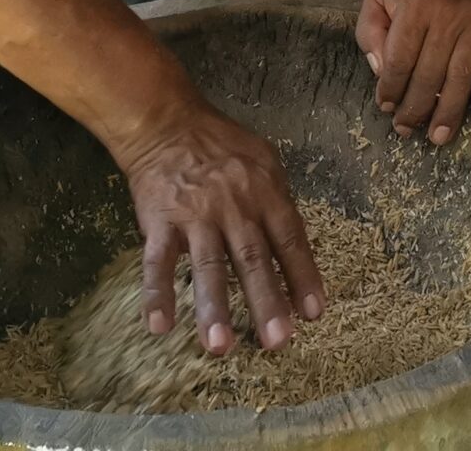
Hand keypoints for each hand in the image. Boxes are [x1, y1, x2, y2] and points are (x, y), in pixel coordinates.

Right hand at [113, 104, 322, 356]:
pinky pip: (157, 261)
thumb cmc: (221, 146)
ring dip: (213, 307)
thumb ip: (278, 203)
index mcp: (264, 192)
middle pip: (252, 258)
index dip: (302, 277)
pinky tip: (160, 325)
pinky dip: (157, 293)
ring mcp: (195, 215)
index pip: (289, 239)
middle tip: (277, 341)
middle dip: (266, 301)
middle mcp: (234, 206)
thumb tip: (295, 252)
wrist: (166, 123)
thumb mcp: (263, 162)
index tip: (313, 314)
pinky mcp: (160, 221)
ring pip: (207, 265)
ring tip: (220, 346)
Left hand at [356, 0, 470, 144]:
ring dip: (449, 110)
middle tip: (407, 129)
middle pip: (429, 73)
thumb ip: (370, 29)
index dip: (391, 88)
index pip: (399, 58)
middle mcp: (445, 13)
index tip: (387, 107)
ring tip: (439, 136)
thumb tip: (380, 70)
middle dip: (416, 108)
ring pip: (460, 74)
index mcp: (413, 4)